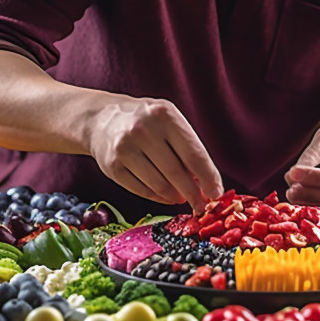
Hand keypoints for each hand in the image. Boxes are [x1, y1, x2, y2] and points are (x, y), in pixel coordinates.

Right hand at [85, 96, 223, 211]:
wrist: (102, 119)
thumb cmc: (146, 122)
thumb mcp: (169, 121)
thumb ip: (187, 147)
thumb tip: (206, 184)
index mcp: (163, 114)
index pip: (193, 153)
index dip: (208, 177)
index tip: (217, 193)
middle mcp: (143, 130)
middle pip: (176, 173)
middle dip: (193, 194)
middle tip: (202, 205)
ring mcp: (125, 148)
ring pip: (159, 185)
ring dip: (175, 197)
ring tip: (181, 198)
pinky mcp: (112, 166)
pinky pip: (142, 191)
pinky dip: (158, 198)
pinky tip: (165, 196)